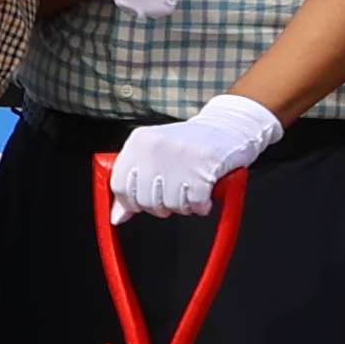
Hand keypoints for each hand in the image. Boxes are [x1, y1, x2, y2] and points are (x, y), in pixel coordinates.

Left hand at [108, 88, 282, 216]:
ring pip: (170, 205)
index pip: (120, 185)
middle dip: (161, 206)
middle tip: (174, 193)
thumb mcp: (155, 155)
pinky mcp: (204, 167)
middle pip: (145, 201)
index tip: (142, 203)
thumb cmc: (189, 144)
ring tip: (191, 188)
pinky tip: (205, 192)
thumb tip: (117, 217)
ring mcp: (179, 156)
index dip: (130, 202)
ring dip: (184, 205)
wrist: (227, 126)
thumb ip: (134, 182)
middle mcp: (155, 147)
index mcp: (139, 141)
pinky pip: (195, 205)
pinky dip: (201, 206)